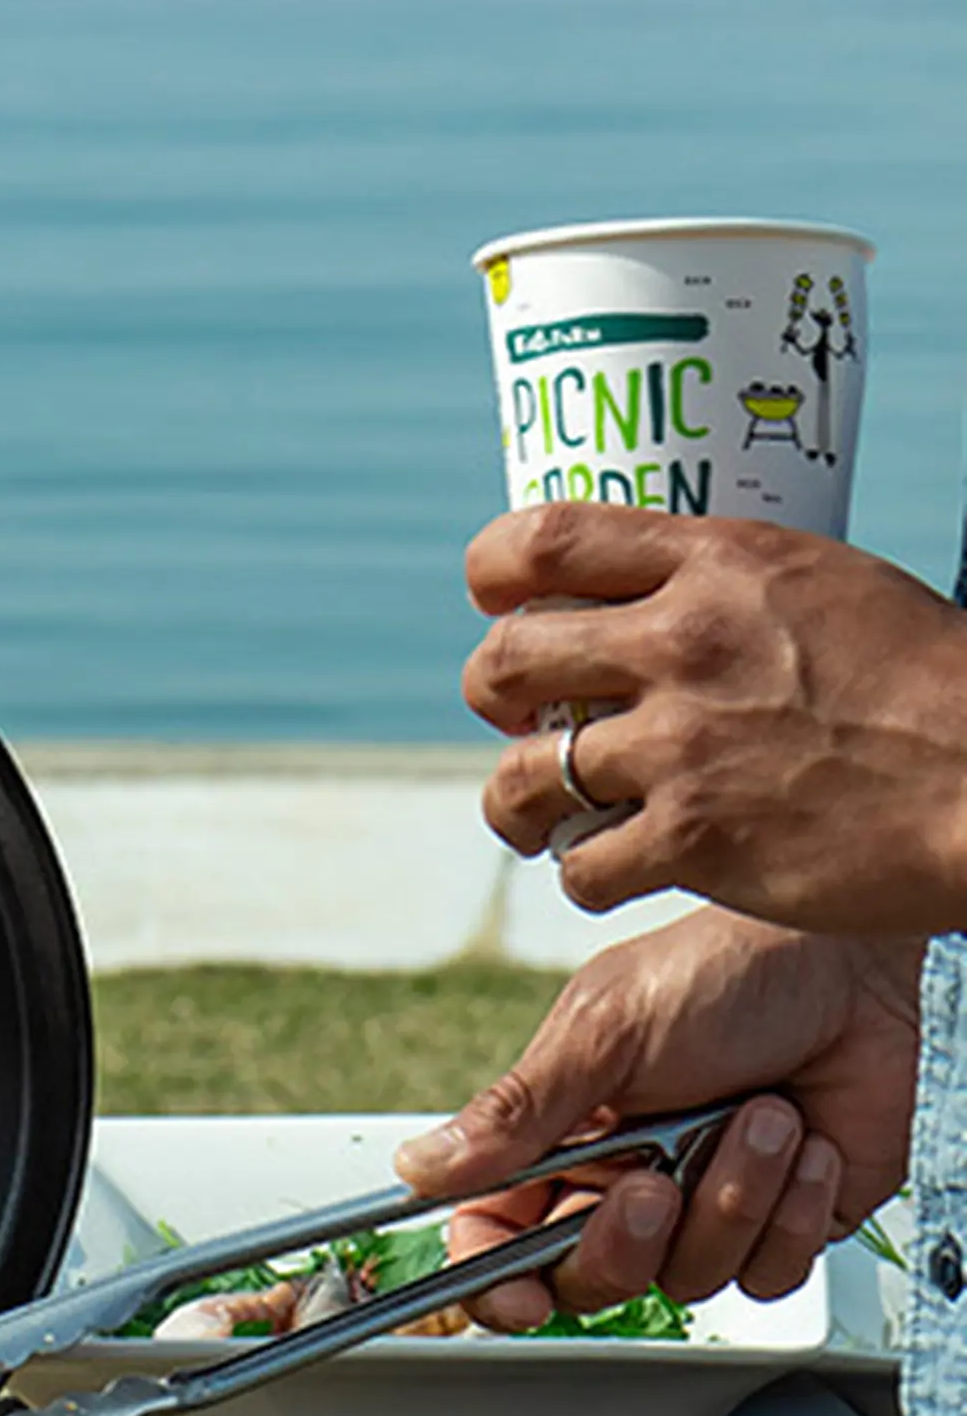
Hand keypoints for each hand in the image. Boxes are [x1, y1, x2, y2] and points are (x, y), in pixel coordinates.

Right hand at [390, 908, 920, 1327]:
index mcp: (563, 1136)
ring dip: (731, 1197)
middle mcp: (627, 1181)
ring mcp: (707, 1208)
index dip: (494, 1279)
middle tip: (653, 1186)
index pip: (498, 1234)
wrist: (868, 973)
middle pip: (587, 1278)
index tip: (514, 1294)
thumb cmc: (732, 972)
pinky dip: (792, 1213)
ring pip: (687, 1278)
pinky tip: (805, 1145)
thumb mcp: (605, 1030)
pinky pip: (767, 1273)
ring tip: (762, 1116)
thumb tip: (418, 1166)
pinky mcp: (784, 1224)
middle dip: (621, 1242)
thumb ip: (514, 1112)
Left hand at [463, 504, 966, 931]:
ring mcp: (684, 746)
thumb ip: (725, 589)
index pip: (544, 539)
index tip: (499, 605)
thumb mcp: (826, 587)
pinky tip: (615, 871)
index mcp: (718, 564)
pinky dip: (584, 876)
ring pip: (521, 778)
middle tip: (522, 723)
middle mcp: (684, 645)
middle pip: (505, 661)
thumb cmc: (930, 684)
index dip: (494, 575)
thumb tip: (637, 600)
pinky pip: (578, 866)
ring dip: (516, 805)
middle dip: (492, 698)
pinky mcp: (695, 839)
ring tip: (540, 818)